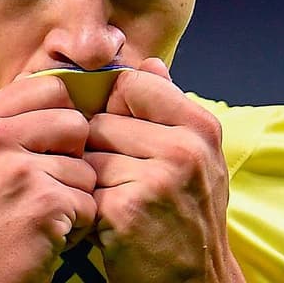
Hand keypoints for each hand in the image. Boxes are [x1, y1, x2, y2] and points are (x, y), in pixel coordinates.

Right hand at [0, 75, 96, 282]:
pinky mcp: (42, 202)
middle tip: (47, 188)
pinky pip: (89, 201)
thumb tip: (62, 88)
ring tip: (42, 216)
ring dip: (75, 196)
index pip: (49, 88)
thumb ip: (7, 123)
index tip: (51, 149)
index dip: (62, 118)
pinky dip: (77, 225)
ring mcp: (16, 169)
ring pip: (87, 166)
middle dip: (73, 158)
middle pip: (75, 122)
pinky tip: (48, 236)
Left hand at [84, 59, 244, 282]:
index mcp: (200, 127)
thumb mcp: (195, 158)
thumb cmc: (189, 219)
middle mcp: (184, 148)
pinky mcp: (127, 209)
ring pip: (88, 154)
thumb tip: (147, 61)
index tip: (117, 134)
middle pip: (102, 120)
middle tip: (117, 181)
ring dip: (90, 180)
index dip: (114, 106)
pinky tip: (104, 222)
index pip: (133, 82)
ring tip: (112, 201)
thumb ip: (168, 107)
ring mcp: (157, 178)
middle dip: (99, 150)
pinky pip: (83, 187)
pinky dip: (86, 205)